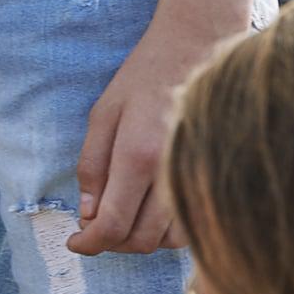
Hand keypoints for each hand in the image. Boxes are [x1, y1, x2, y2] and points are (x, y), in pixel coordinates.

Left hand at [68, 11, 241, 254]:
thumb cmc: (145, 78)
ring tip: (121, 215)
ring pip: (166, 242)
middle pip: (139, 241)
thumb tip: (87, 213)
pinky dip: (166, 232)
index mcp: (138, 156)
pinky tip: (150, 210)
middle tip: (94, 227)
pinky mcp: (218, 181)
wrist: (199, 49)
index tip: (75, 243)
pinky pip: (191, 229)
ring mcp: (201, 181)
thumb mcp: (103, 114)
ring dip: (138, 239)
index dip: (89, 244)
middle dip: (110, 243)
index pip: (112, 225)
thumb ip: (91, 166)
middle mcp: (173, 175)